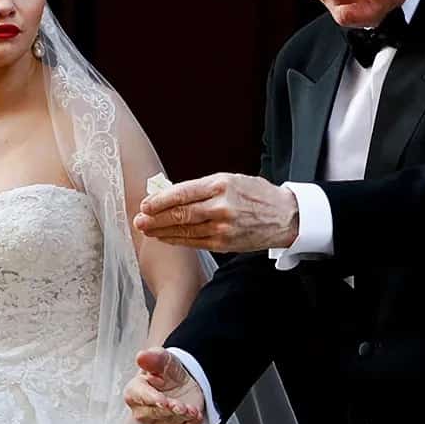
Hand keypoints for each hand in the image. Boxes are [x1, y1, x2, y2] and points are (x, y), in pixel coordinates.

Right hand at [123, 348, 205, 423]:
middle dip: (168, 411)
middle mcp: (143, 409)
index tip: (161, 400)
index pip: (139, 396)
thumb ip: (152, 358)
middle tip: (180, 406)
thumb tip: (142, 357)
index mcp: (135, 391)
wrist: (182, 381)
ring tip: (192, 409)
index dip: (150, 399)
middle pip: (152, 414)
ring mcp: (158, 420)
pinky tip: (196, 415)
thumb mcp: (162, 359)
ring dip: (181, 417)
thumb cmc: (166, 372)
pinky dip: (192, 423)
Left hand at [135, 173, 299, 252]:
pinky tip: (165, 238)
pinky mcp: (225, 244)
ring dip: (162, 231)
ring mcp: (223, 228)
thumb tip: (170, 193)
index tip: (144, 204)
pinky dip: (177, 241)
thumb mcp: (230, 179)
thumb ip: (201, 187)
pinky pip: (195, 243)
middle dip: (155, 218)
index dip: (160, 200)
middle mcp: (221, 207)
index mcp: (221, 185)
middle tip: (139, 220)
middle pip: (180, 214)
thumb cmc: (256, 194)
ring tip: (146, 230)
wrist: (285, 216)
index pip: (183, 193)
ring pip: (185, 231)